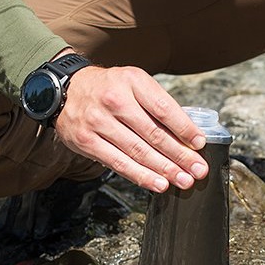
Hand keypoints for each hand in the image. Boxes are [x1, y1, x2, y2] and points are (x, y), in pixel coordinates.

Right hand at [54, 62, 208, 192]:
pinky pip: (119, 163)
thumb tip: (188, 136)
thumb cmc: (109, 88)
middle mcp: (115, 100)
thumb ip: (158, 105)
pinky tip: (159, 184)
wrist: (65, 90)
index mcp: (132, 81)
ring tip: (184, 180)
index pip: (164, 108)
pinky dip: (142, 176)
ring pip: (138, 151)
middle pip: (154, 133)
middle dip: (180, 155)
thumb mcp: (134, 83)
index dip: (184, 128)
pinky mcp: (87, 141)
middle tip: (198, 170)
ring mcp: (98, 121)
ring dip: (165, 169)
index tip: (200, 143)